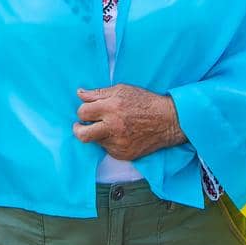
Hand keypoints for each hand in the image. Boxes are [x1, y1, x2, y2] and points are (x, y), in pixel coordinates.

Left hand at [72, 83, 186, 160]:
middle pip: (82, 135)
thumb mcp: (122, 90)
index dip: (83, 111)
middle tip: (81, 126)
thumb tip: (80, 93)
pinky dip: (110, 142)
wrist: (167, 121)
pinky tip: (121, 134)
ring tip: (110, 127)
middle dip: (78, 130)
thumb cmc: (144, 102)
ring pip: (95, 141)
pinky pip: (108, 149)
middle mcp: (113, 127)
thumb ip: (98, 93)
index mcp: (111, 108)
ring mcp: (118, 143)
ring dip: (98, 134)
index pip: (82, 113)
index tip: (87, 112)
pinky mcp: (123, 154)